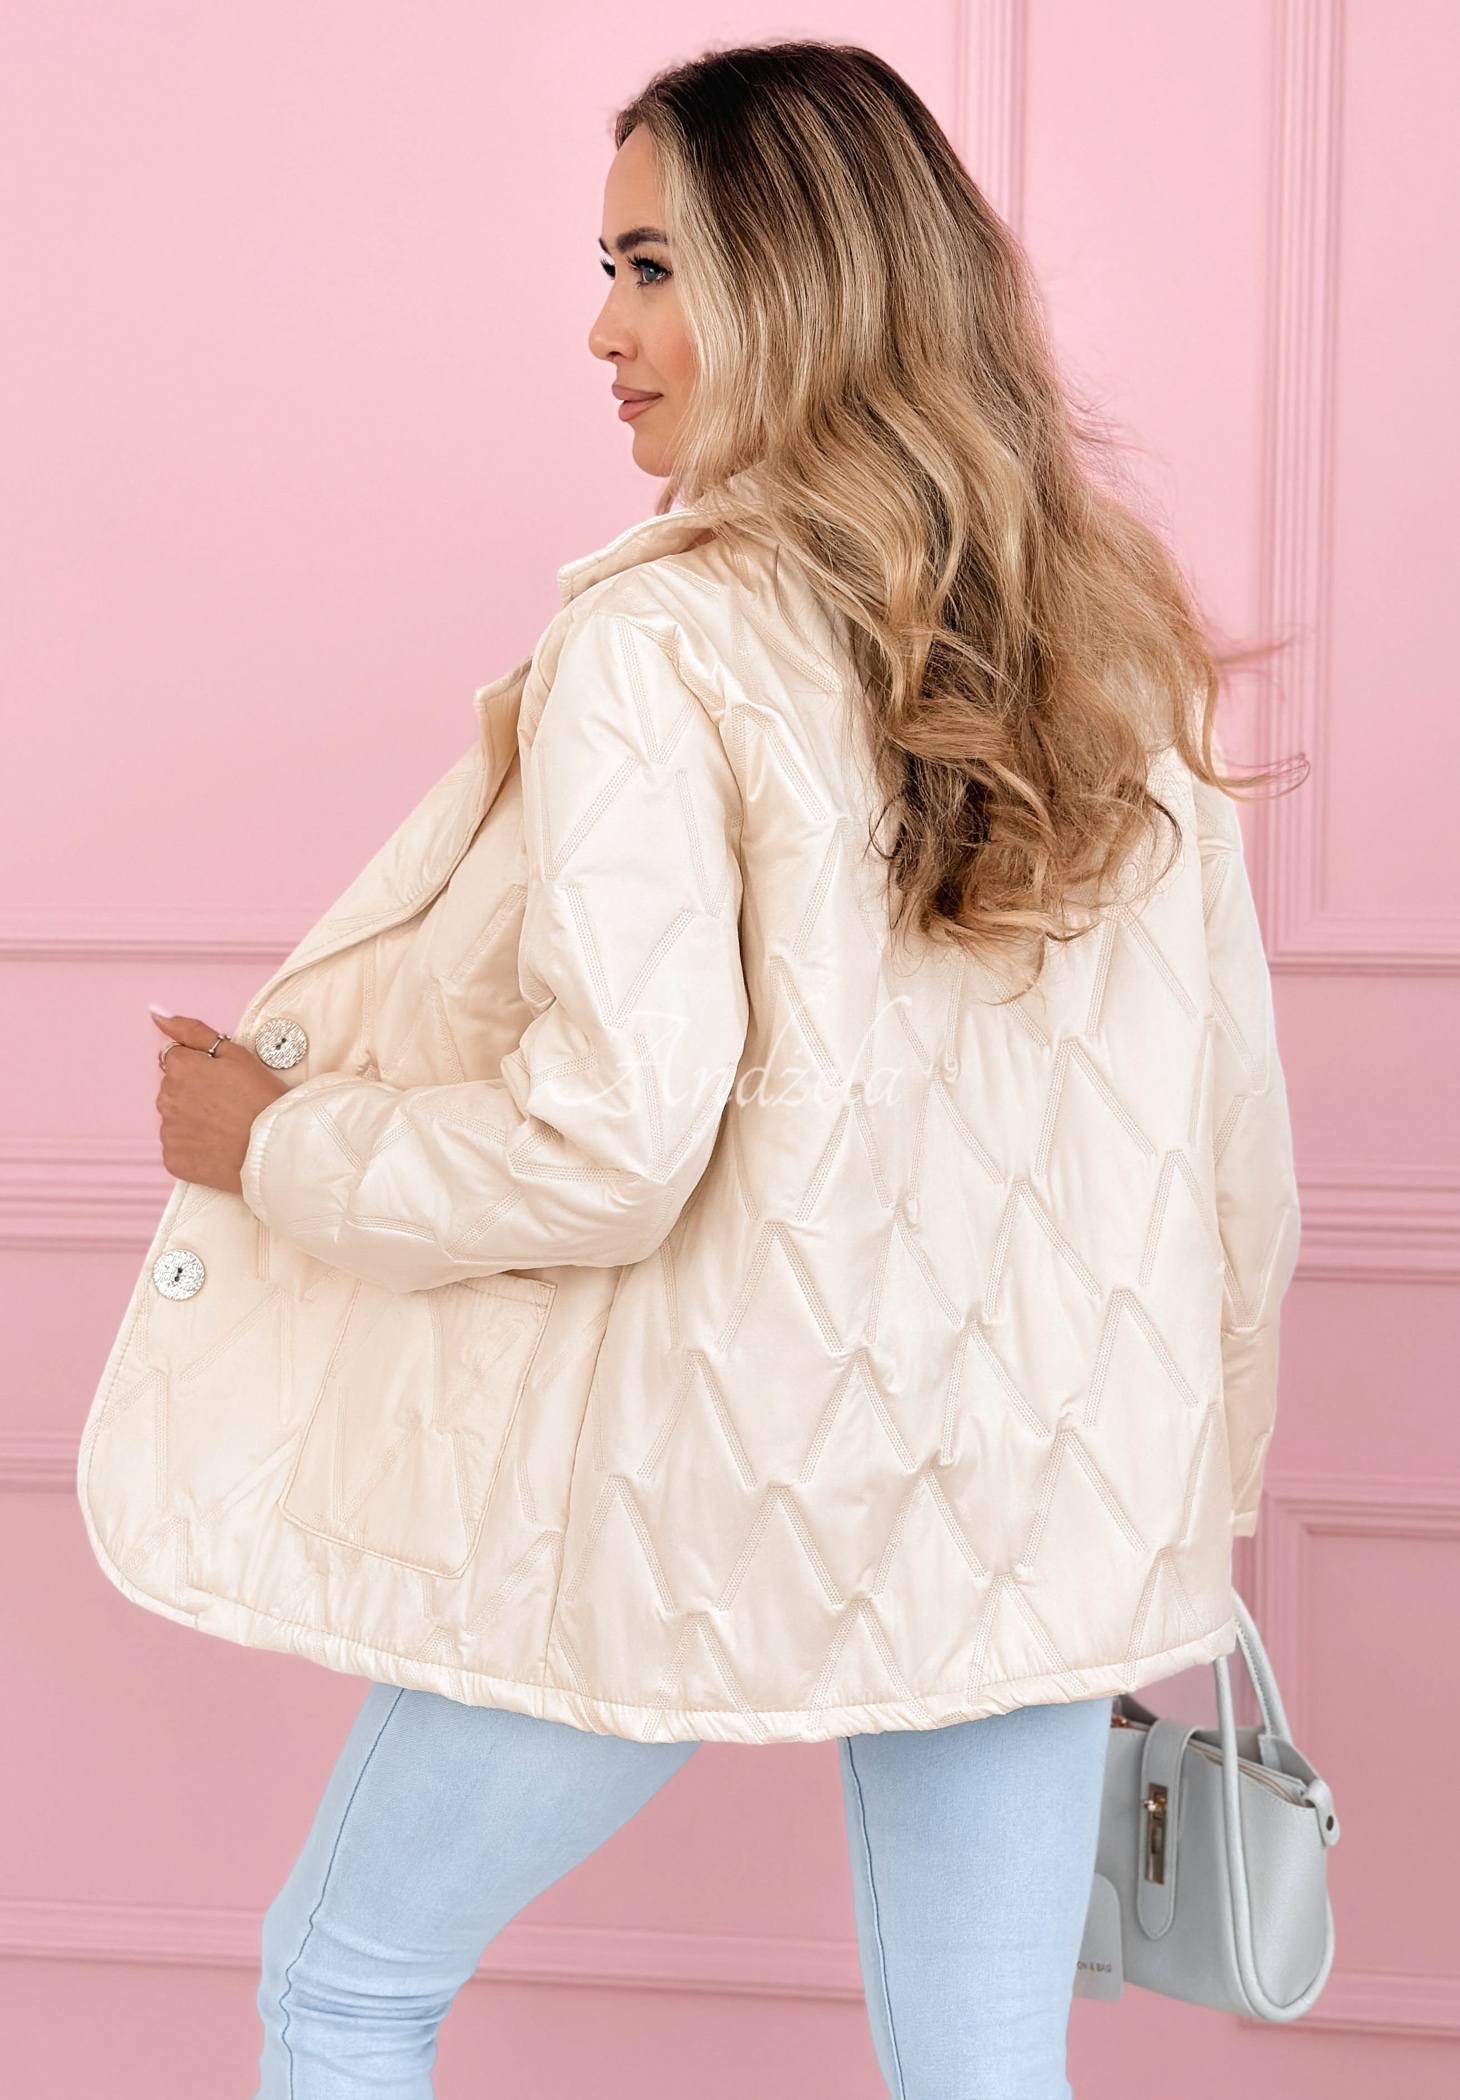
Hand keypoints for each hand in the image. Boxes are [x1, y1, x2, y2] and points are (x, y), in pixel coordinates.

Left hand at [151, 1010, 288, 1192]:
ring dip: (193, 1120)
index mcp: (180, 1068)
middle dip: (194, 1093)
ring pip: (175, 1119)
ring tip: (225, 1126)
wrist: (277, 1147)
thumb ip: (192, 1031)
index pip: (178, 1059)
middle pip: (174, 1089)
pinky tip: (217, 1146)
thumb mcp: (234, 1053)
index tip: (224, 1081)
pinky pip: (178, 1148)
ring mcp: (168, 1132)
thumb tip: (156, 1014)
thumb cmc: (262, 1097)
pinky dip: (193, 1148)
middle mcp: (166, 1099)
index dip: (202, 1068)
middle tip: (229, 1104)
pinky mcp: (174, 1160)